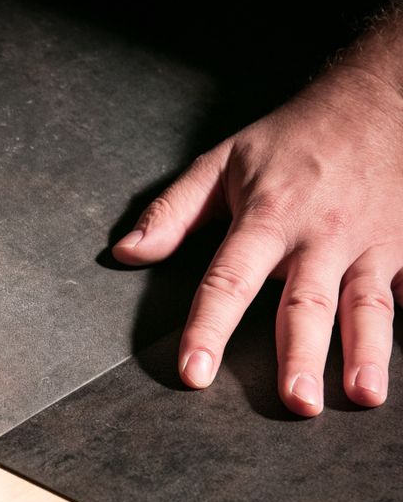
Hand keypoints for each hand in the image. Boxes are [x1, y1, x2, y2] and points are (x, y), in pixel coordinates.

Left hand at [113, 63, 402, 414]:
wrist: (378, 97)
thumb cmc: (291, 138)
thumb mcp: (220, 162)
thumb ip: (171, 212)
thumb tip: (125, 253)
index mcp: (268, 218)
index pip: (229, 281)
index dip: (209, 328)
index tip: (194, 372)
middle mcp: (320, 236)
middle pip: (306, 304)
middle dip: (301, 356)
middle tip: (295, 403)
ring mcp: (370, 243)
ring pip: (368, 306)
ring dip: (365, 353)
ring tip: (362, 396)